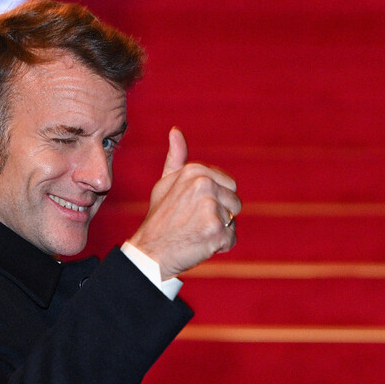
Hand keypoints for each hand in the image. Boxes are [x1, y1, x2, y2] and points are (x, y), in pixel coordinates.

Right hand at [127, 128, 240, 280]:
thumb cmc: (159, 220)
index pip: (229, 186)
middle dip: (220, 216)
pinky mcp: (215, 229)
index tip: (192, 211)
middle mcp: (204, 184)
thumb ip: (175, 159)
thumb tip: (175, 130)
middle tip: (194, 225)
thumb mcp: (164, 184)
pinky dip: (218, 247)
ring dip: (219, 232)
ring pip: (233, 221)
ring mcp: (210, 207)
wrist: (149, 253)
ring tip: (195, 234)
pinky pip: (231, 239)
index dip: (214, 202)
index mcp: (195, 171)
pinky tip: (199, 245)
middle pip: (235, 202)